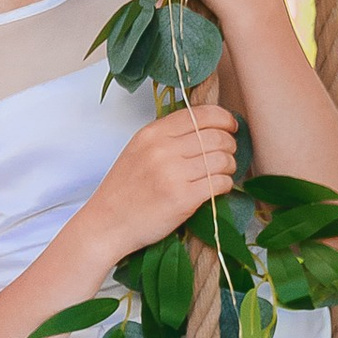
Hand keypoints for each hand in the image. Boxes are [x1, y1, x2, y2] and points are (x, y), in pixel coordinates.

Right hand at [85, 99, 239, 264]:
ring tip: (223, 173)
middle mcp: (163, 150)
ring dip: (229, 166)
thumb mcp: (139, 150)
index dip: (223, 119)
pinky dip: (225, 185)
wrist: (107, 223)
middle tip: (228, 154)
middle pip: (216, 137)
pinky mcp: (183, 198)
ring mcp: (173, 174)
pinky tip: (217, 188)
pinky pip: (220, 183)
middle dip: (230, 145)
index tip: (230, 127)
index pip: (200, 114)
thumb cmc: (125, 190)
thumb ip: (167, 136)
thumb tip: (208, 128)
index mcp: (152, 133)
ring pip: (222, 160)